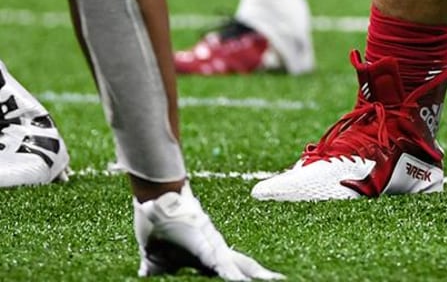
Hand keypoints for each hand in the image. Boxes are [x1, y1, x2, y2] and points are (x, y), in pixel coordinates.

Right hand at [134, 184, 281, 279]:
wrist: (156, 196)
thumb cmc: (156, 220)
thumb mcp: (154, 255)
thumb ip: (155, 267)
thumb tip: (145, 275)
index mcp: (206, 251)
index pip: (230, 268)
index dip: (243, 276)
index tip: (264, 279)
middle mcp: (213, 247)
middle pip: (242, 265)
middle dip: (258, 275)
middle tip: (279, 279)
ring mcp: (210, 243)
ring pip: (235, 265)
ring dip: (250, 276)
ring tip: (270, 280)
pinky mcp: (203, 241)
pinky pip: (218, 261)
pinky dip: (229, 273)